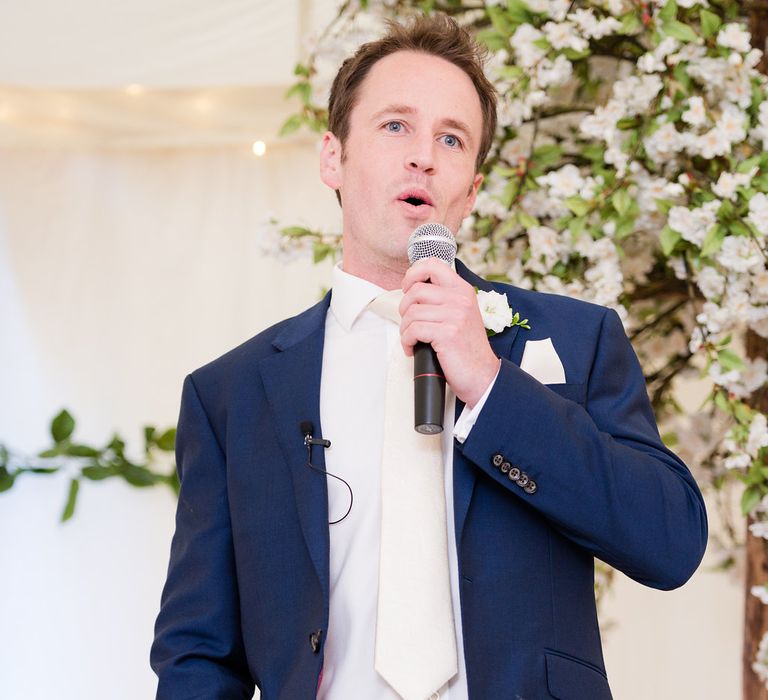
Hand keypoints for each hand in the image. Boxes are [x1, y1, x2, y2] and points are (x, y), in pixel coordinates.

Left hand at [399, 258, 499, 407]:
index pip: (433, 264)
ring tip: (412, 339)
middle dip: (404, 308)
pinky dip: (407, 341)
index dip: (413, 274)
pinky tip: (412, 348)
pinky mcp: (447, 333)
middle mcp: (460, 299)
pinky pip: (413, 330)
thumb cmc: (466, 348)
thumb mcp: (460, 314)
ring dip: (405, 329)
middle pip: (416, 290)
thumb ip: (443, 299)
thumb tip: (414, 290)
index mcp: (463, 290)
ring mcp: (455, 315)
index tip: (407, 288)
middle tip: (409, 323)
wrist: (482, 375)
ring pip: (411, 312)